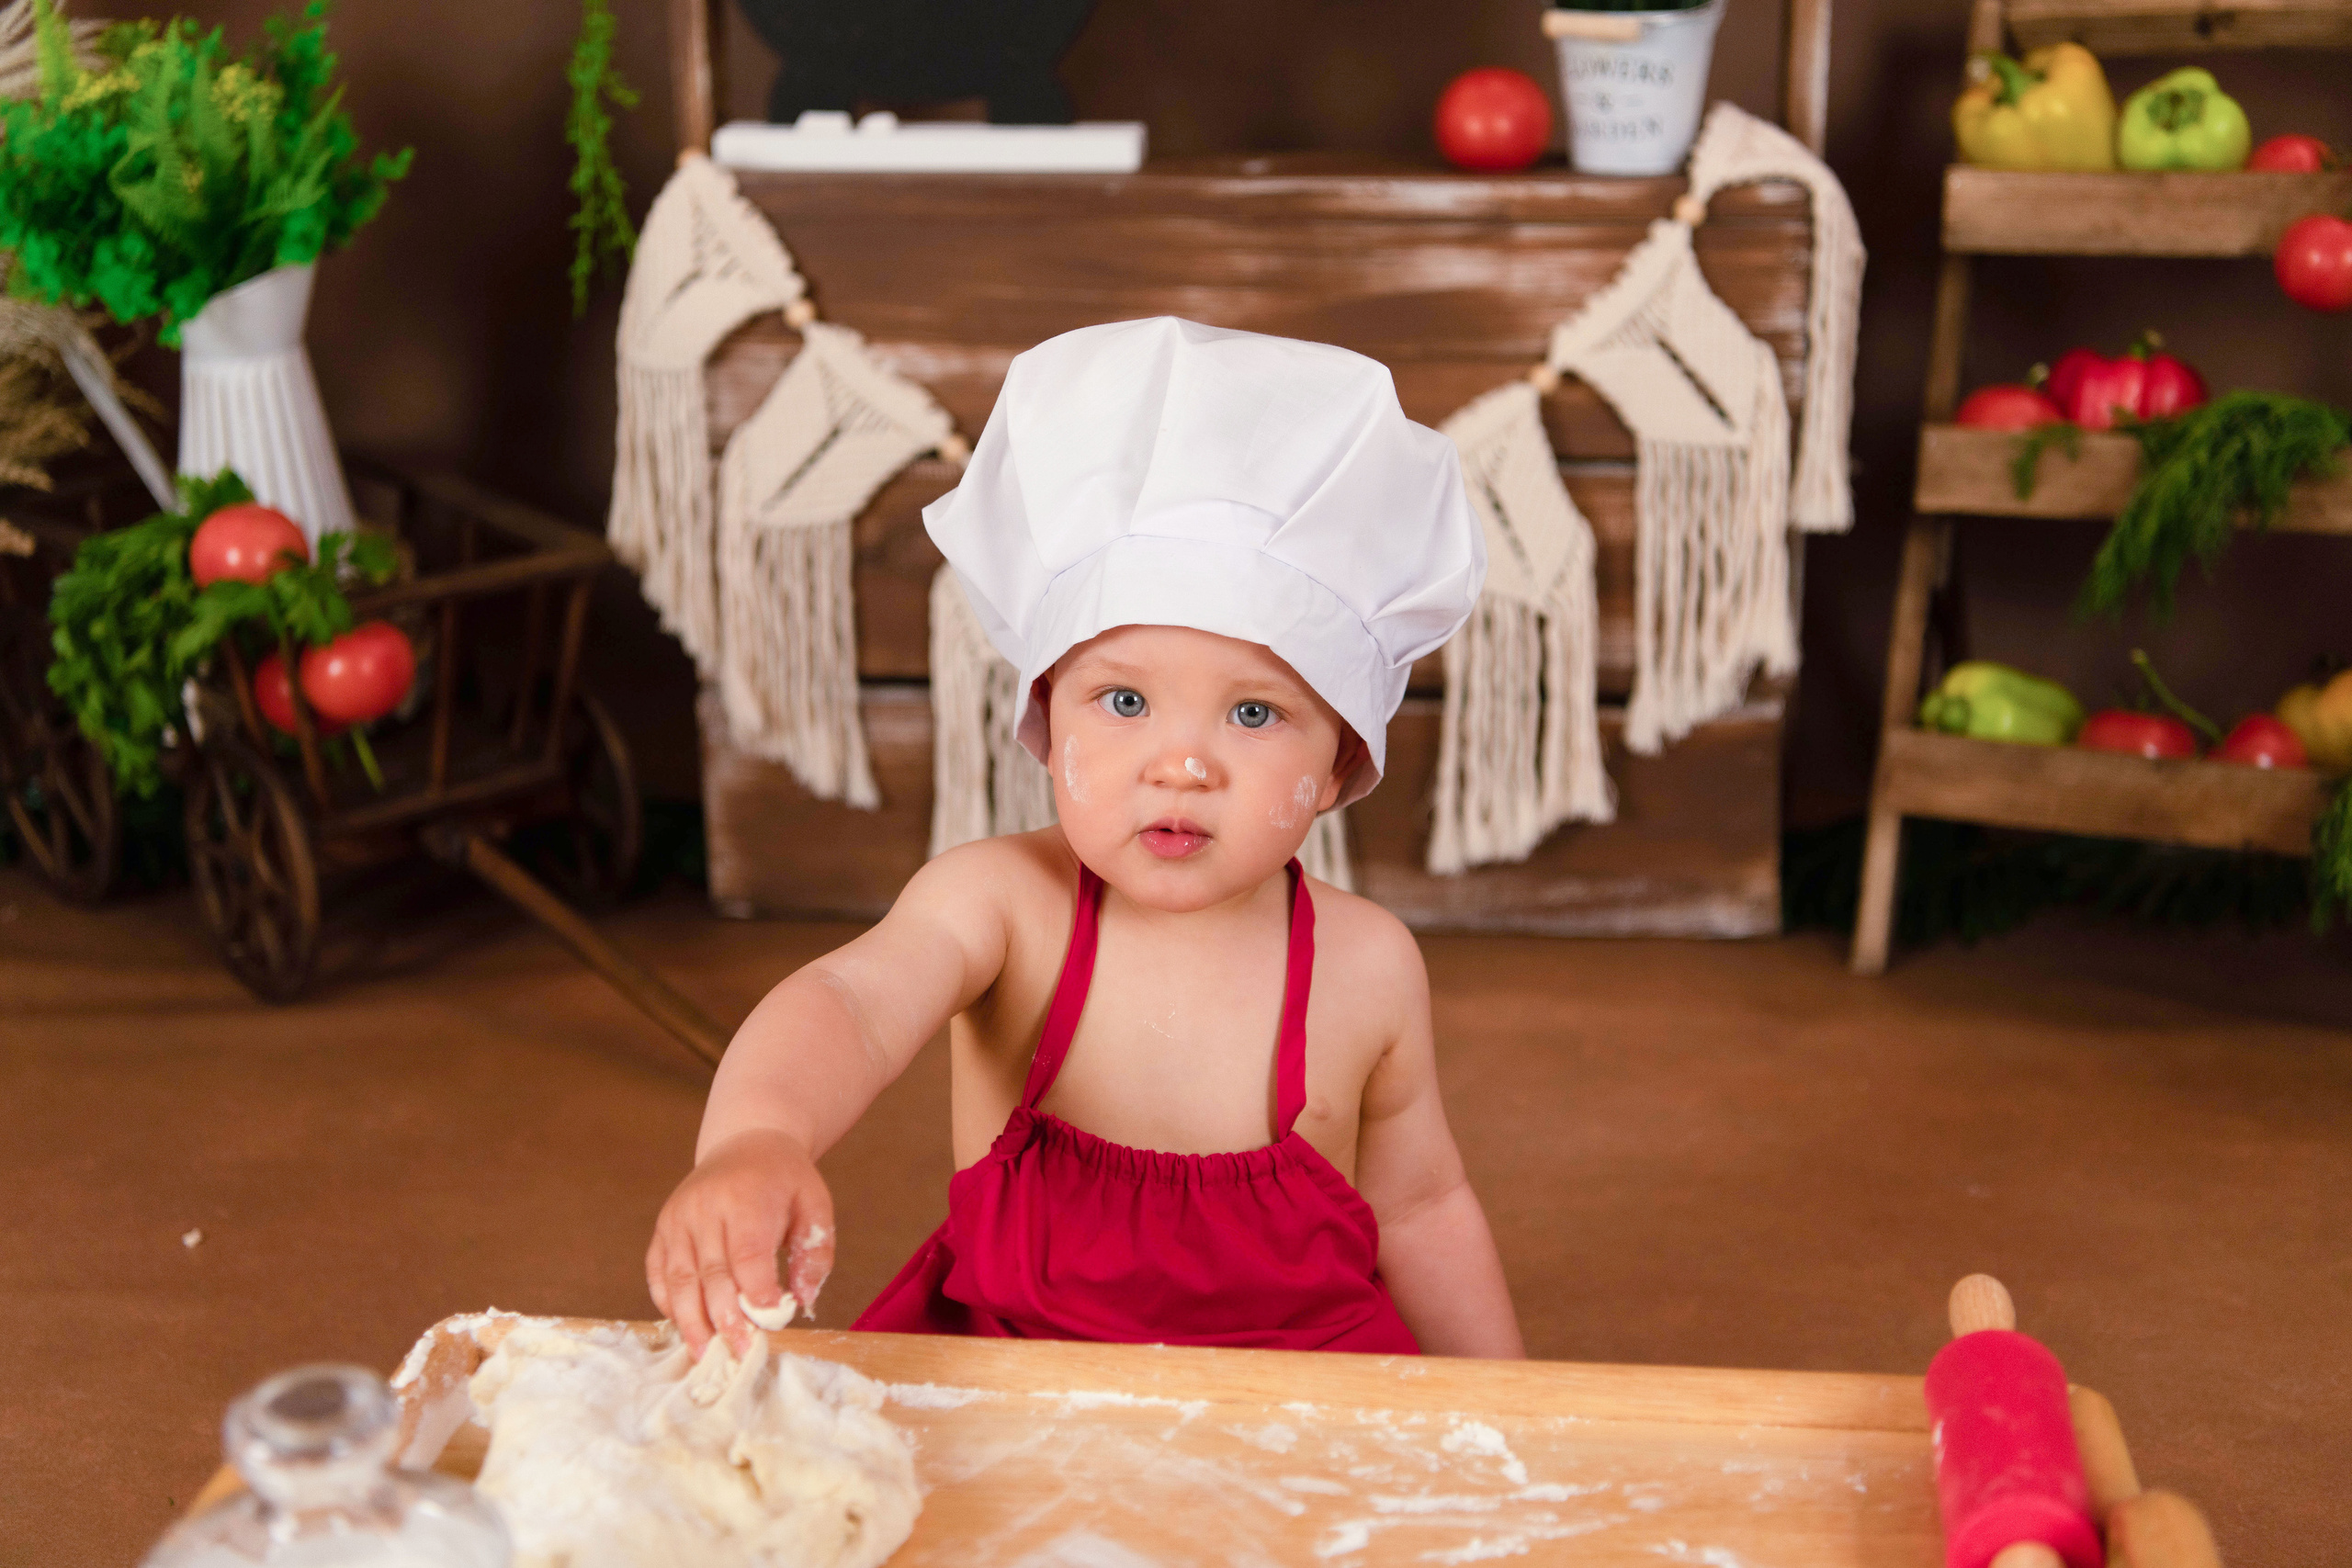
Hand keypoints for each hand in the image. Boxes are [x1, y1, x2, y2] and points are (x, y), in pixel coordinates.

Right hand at [645, 1128, 836, 1356]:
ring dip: (692, 1322)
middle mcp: (704, 1207)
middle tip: (741, 1354)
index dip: (756, 1291)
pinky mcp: (663, 1228)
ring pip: (679, 1279)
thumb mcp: (815, 1205)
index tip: (769, 1323)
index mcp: (746, 1198)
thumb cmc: (786, 1182)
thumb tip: (800, 1301)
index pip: (747, 1253)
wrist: (746, 1144)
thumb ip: (815, 1253)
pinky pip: (659, 1273)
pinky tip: (687, 1328)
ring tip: (708, 1357)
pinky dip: (669, 1304)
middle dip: (726, 1319)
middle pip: (711, 1273)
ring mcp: (677, 1218)